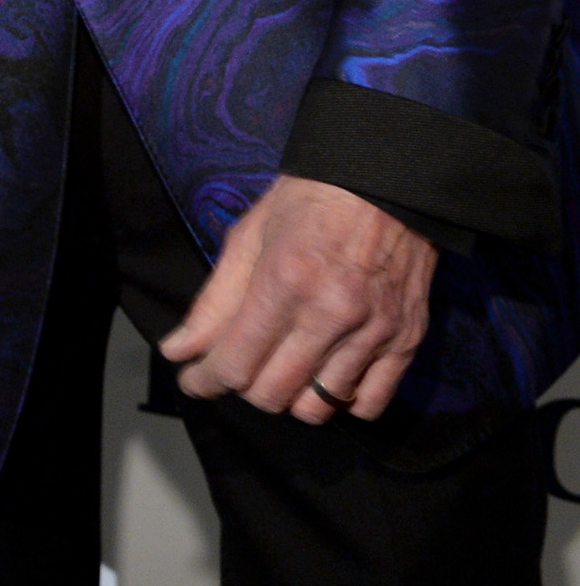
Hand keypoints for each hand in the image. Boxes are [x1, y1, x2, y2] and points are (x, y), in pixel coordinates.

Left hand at [160, 177, 436, 423]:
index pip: (235, 364)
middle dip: (244, 387)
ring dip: (291, 397)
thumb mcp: (250, 236)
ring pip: (318, 408)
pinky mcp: (406, 339)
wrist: (387, 178)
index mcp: (285, 281)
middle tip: (240, 365)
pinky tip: (327, 377)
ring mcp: (374, 331)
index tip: (194, 380)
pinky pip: (369, 404)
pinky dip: (342, 401)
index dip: (205, 381)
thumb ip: (214, 301)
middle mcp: (332, 313)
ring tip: (284, 369)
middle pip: (273, 394)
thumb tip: (178, 351)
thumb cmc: (311, 199)